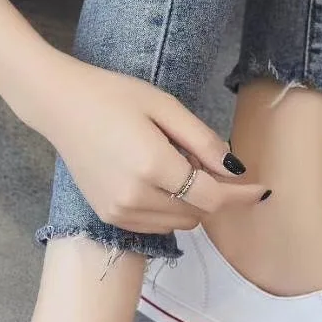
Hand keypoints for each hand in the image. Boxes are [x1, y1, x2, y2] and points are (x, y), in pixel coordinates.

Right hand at [31, 50, 268, 233]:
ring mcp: (120, 212)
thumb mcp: (165, 106)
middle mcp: (136, 197)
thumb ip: (203, 141)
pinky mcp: (110, 217)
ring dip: (189, 202)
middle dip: (211, 192)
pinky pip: (157, 225)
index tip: (262, 189)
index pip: (211, 197)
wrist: (59, 106)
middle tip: (198, 158)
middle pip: (198, 213)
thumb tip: (235, 170)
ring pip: (179, 223)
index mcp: (152, 166)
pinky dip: (168, 209)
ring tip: (170, 165)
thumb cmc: (113, 96)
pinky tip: (155, 180)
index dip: (240, 195)